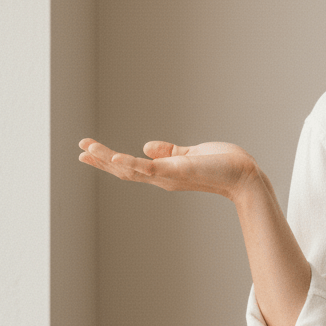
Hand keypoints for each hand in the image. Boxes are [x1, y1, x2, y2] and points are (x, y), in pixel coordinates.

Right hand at [78, 138, 260, 200]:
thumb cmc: (223, 165)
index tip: (89, 151)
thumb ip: (169, 152)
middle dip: (102, 161)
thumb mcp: (190, 155)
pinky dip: (131, 164)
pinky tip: (115, 157)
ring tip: (88, 150)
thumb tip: (146, 147)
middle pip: (125, 171)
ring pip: (132, 170)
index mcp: (165, 172)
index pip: (131, 167)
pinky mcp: (178, 171)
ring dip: (109, 161)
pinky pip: (150, 169)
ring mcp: (169, 176)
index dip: (109, 161)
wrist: (244, 174)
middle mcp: (163, 178)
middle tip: (80, 149)